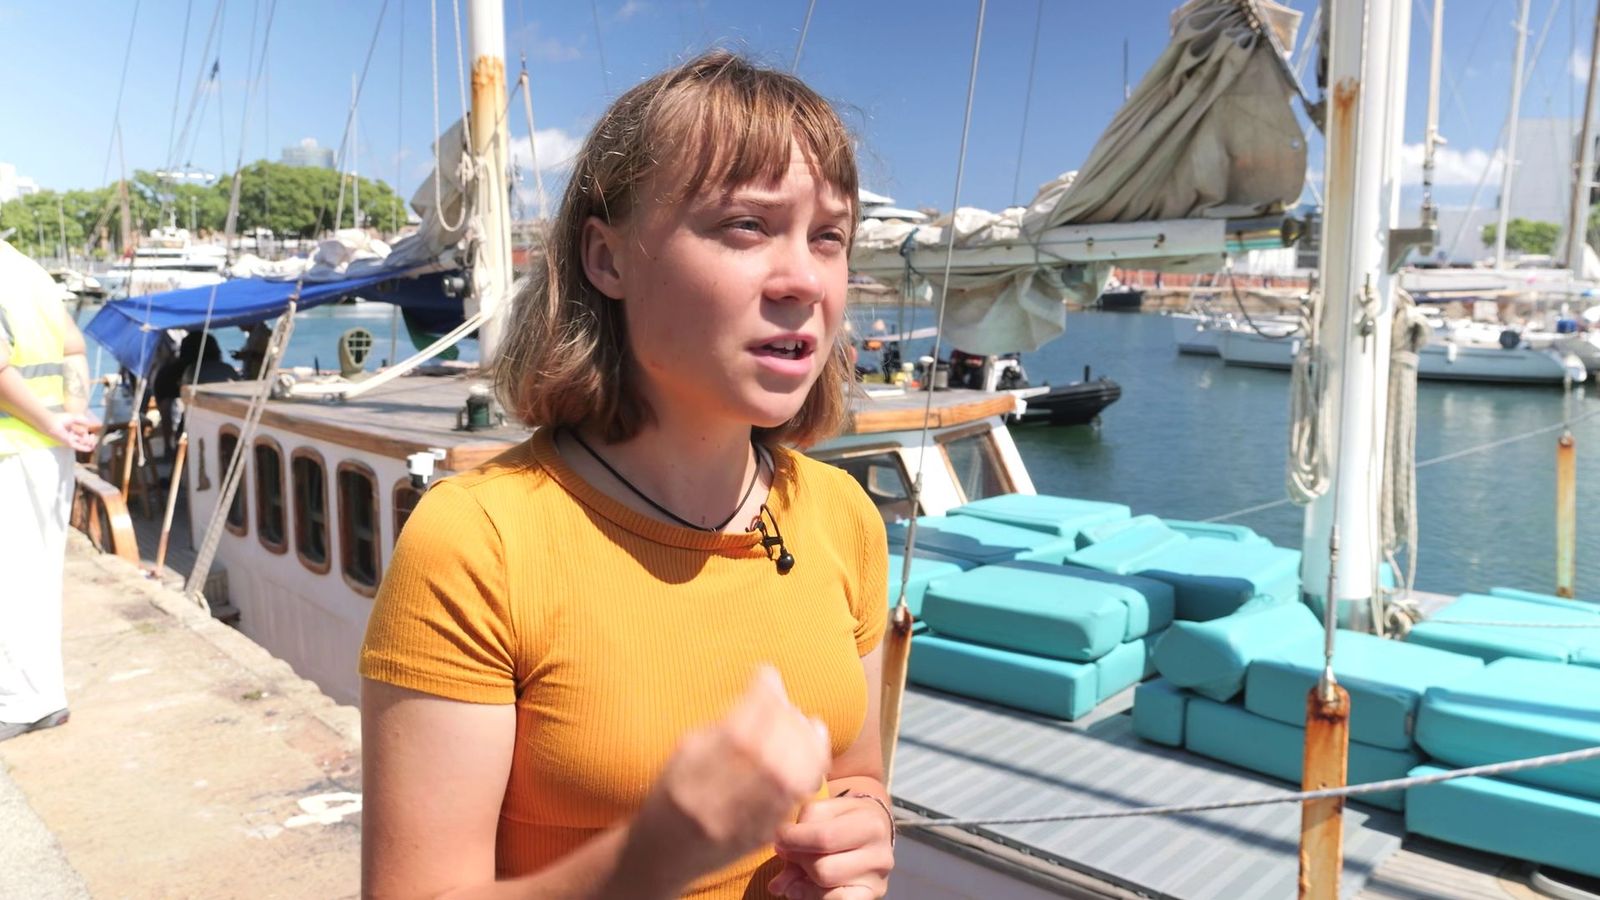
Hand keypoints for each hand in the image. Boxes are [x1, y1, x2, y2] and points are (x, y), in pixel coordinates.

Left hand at [46, 412, 98, 453]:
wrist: (51, 422)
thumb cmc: (60, 419)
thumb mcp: (74, 417)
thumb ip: (82, 420)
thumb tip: (90, 423)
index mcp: (73, 429)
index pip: (84, 434)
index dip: (89, 435)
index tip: (93, 434)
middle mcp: (72, 435)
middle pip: (84, 439)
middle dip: (90, 439)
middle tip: (93, 437)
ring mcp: (71, 439)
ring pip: (82, 443)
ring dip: (88, 443)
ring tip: (93, 443)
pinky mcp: (68, 442)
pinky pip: (77, 446)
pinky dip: (83, 448)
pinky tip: (90, 449)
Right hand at [627, 666, 831, 889]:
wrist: (661, 856)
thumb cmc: (671, 795)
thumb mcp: (682, 755)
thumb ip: (722, 723)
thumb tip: (765, 684)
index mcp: (687, 775)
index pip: (735, 731)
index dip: (759, 698)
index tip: (765, 675)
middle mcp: (712, 803)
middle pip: (767, 755)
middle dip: (786, 718)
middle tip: (786, 702)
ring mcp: (738, 825)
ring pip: (787, 779)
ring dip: (805, 743)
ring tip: (806, 723)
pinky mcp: (760, 838)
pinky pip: (793, 799)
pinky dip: (809, 769)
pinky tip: (811, 751)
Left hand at [768, 794, 894, 898]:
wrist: (872, 829)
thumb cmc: (843, 817)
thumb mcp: (824, 811)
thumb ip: (800, 833)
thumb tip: (781, 868)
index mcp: (870, 824)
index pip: (824, 838)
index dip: (793, 839)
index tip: (780, 837)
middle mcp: (880, 855)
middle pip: (823, 869)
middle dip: (799, 861)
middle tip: (791, 853)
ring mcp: (877, 881)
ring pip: (826, 891)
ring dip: (801, 883)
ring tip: (794, 872)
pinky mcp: (871, 896)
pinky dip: (814, 897)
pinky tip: (803, 887)